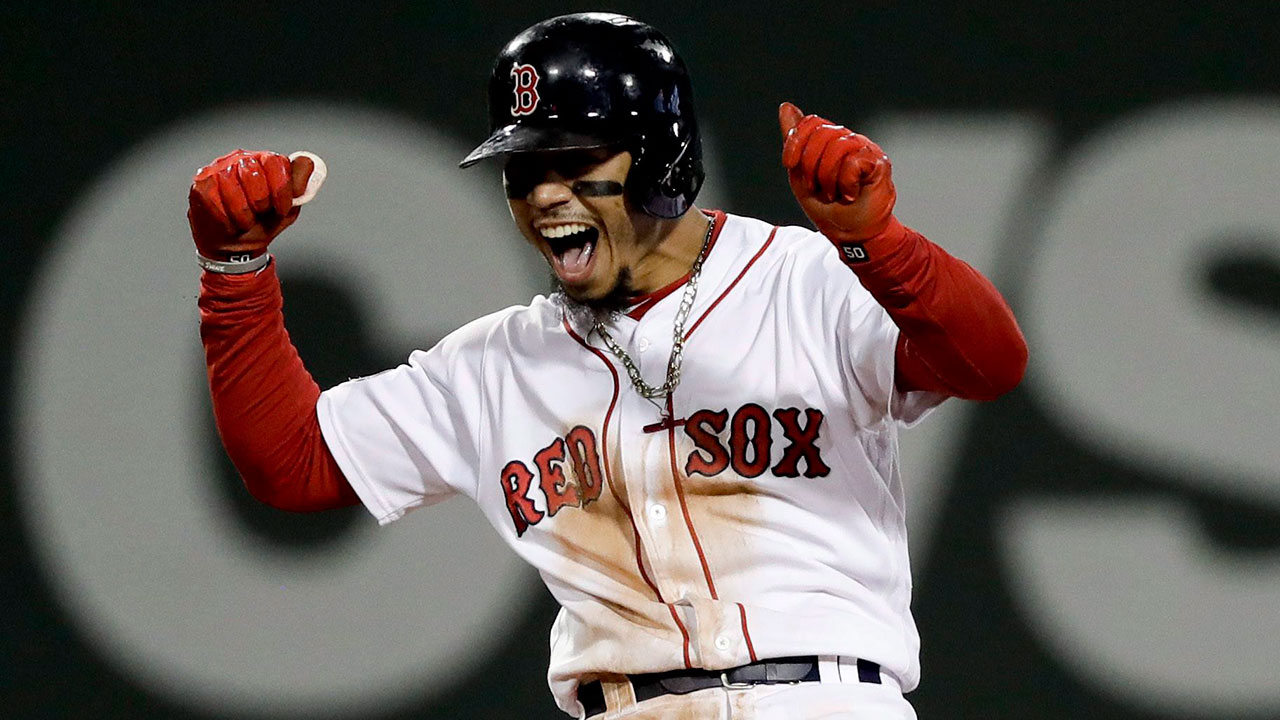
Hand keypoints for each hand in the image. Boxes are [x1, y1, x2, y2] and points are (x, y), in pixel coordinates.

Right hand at [187, 150, 314, 259]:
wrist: (235, 247)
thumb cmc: (262, 223)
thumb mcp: (287, 208)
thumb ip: (300, 187)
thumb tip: (310, 163)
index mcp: (265, 161)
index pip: (276, 162)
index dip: (281, 189)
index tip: (281, 209)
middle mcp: (240, 159)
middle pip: (254, 171)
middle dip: (261, 201)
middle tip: (259, 214)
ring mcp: (218, 169)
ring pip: (231, 184)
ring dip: (242, 213)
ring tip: (244, 221)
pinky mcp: (201, 184)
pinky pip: (214, 198)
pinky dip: (226, 218)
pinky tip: (228, 222)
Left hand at [779, 102, 894, 242]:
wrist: (852, 234)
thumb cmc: (828, 207)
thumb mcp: (800, 174)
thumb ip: (794, 142)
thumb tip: (785, 106)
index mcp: (830, 140)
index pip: (811, 122)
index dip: (795, 141)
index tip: (789, 164)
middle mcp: (849, 139)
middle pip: (822, 133)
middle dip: (810, 166)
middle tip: (817, 188)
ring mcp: (866, 148)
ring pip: (838, 146)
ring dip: (828, 178)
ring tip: (834, 194)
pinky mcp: (880, 162)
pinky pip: (853, 162)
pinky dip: (845, 184)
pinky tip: (851, 194)